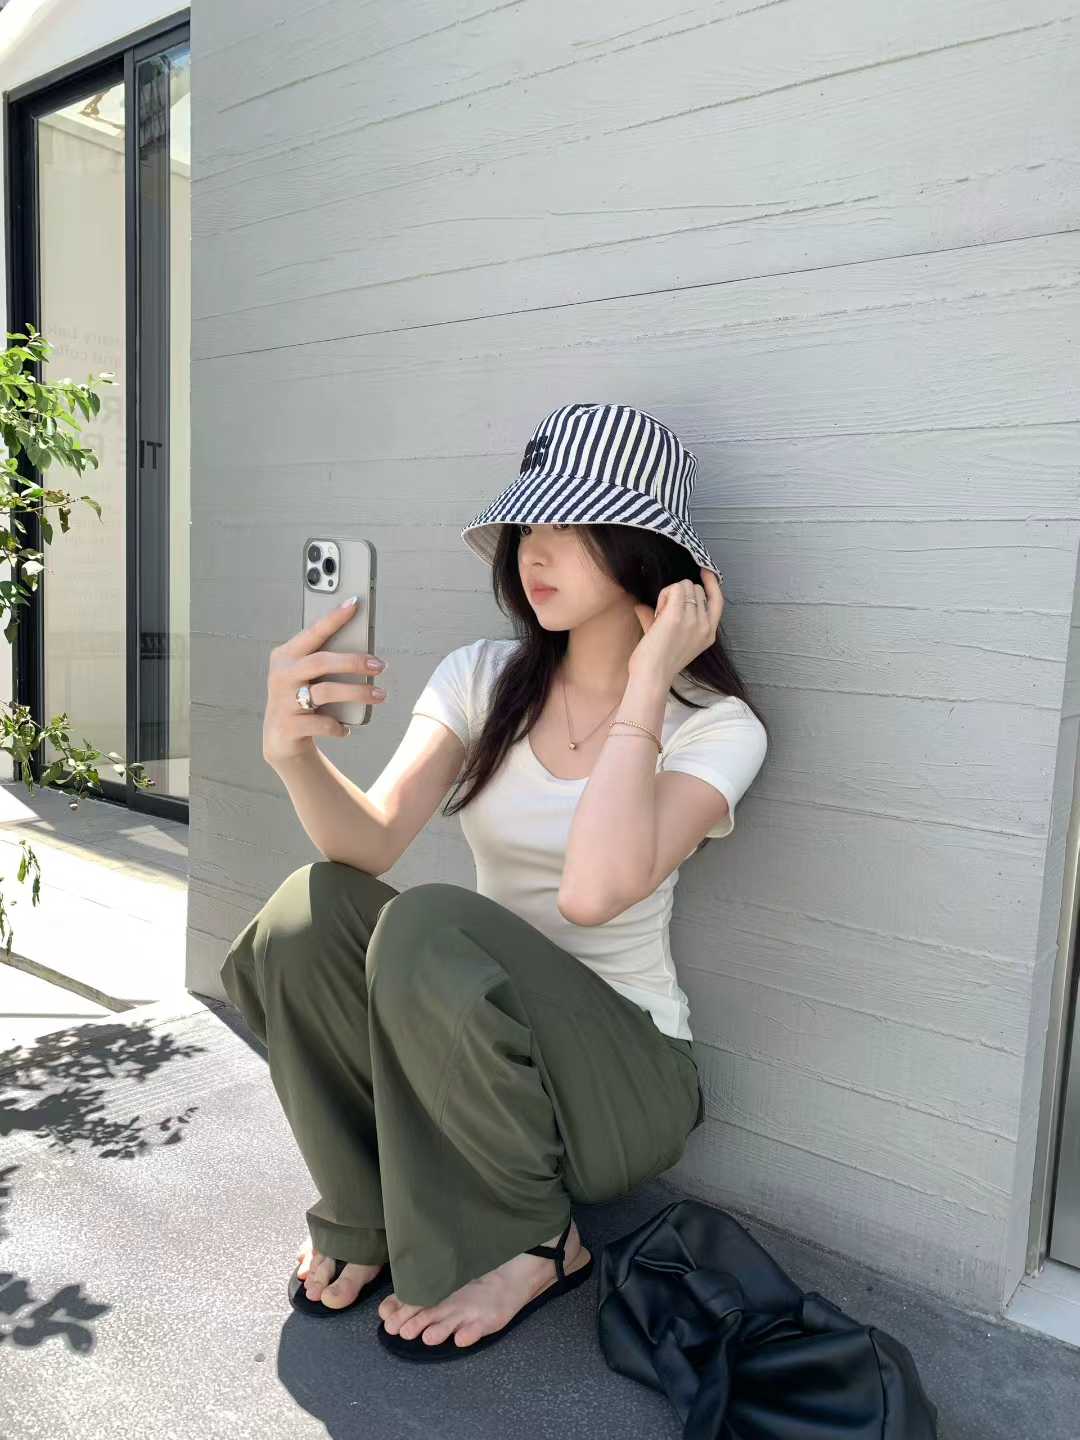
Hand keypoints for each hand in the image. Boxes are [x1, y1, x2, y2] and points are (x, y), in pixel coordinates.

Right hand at [263, 598, 387, 766]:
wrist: (279, 738)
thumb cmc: (300, 697)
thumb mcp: (307, 676)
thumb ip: (326, 661)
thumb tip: (364, 650)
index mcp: (286, 656)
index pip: (312, 632)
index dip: (334, 618)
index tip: (355, 604)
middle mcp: (281, 675)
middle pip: (321, 662)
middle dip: (354, 662)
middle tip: (380, 664)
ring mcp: (282, 701)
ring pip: (326, 692)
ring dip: (358, 693)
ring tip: (379, 695)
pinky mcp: (288, 727)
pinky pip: (322, 723)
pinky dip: (338, 726)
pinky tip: (345, 728)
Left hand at [629, 567, 723, 684]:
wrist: (652, 677)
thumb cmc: (657, 664)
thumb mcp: (671, 641)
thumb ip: (662, 620)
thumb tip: (642, 606)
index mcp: (709, 634)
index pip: (718, 601)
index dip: (712, 583)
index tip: (705, 571)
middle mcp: (705, 626)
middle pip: (695, 589)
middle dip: (679, 594)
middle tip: (664, 615)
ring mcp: (693, 620)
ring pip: (684, 586)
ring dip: (669, 595)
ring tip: (660, 616)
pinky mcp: (678, 616)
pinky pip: (674, 588)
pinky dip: (664, 596)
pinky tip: (658, 612)